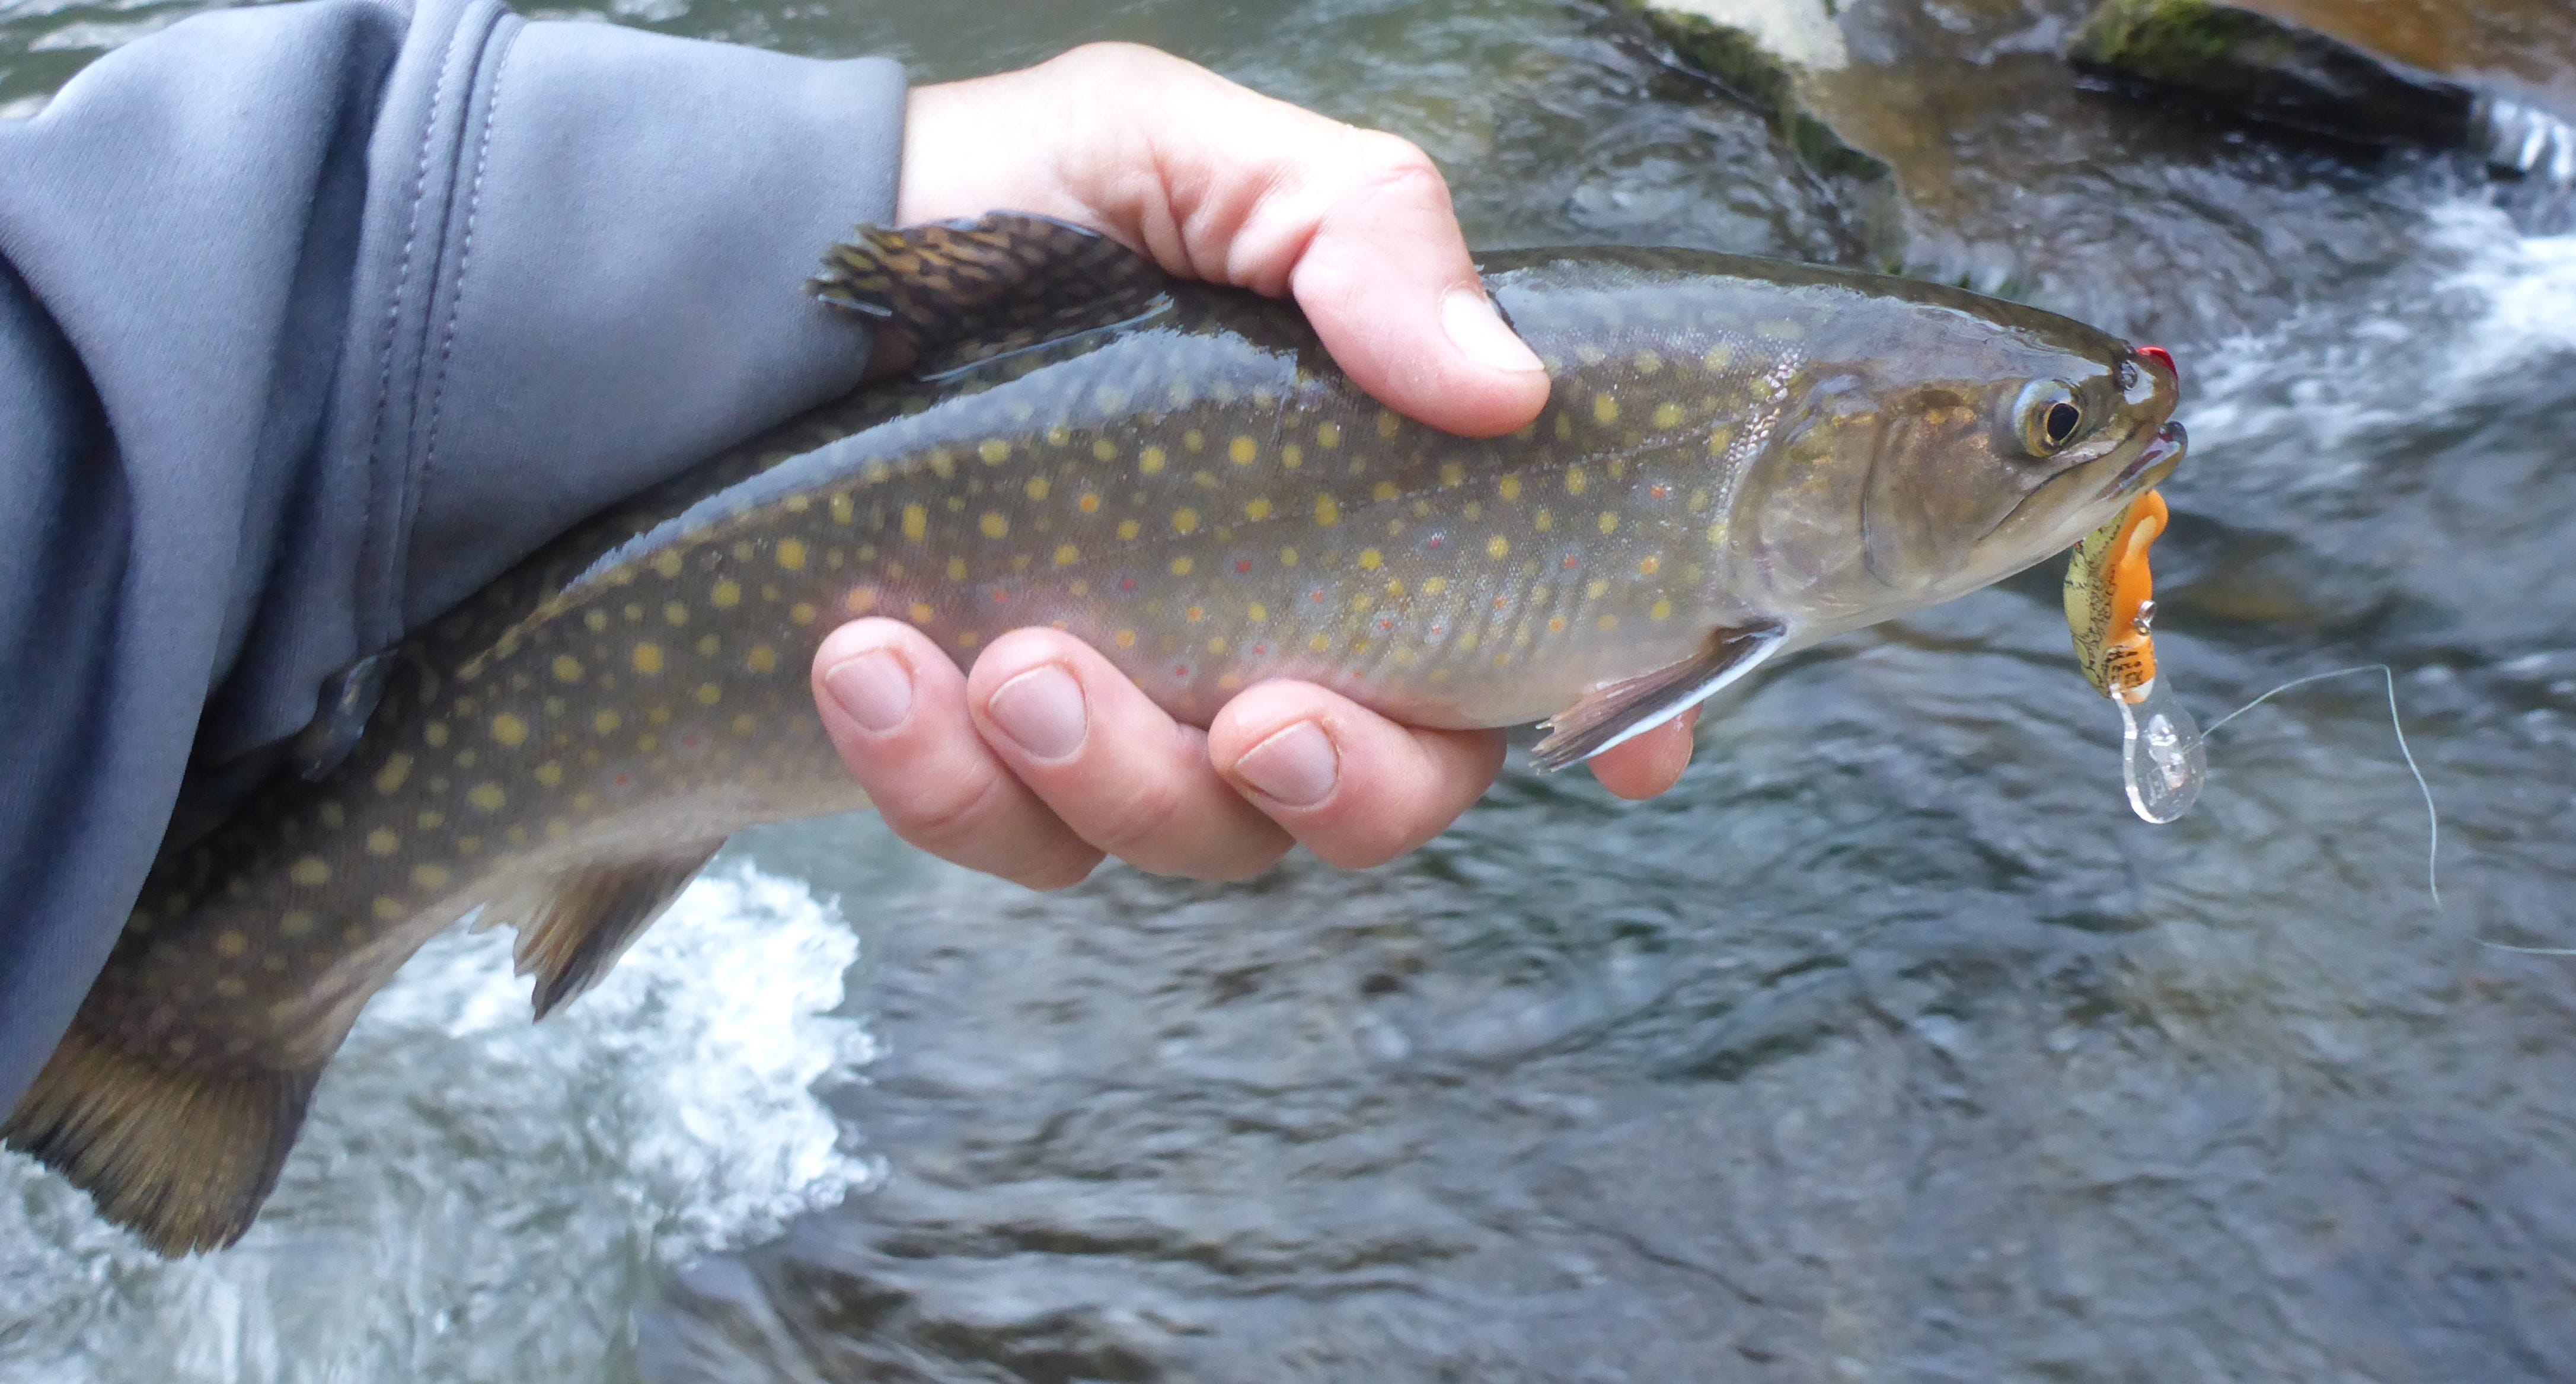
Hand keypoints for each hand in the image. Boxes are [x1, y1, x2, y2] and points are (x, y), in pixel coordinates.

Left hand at [809, 43, 1699, 888]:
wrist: (756, 290)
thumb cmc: (1001, 209)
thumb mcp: (1183, 156)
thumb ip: (1357, 228)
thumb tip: (1503, 385)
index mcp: (1366, 497)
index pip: (1535, 630)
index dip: (1611, 705)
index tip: (1627, 748)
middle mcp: (1282, 630)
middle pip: (1388, 794)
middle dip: (1340, 784)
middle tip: (1251, 709)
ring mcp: (1143, 716)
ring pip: (1204, 841)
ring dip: (1116, 771)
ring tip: (1002, 657)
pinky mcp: (996, 775)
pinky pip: (1013, 845)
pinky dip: (945, 781)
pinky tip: (868, 664)